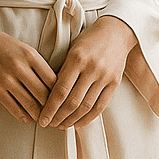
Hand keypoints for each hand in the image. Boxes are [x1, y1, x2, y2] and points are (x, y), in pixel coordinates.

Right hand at [0, 13, 56, 123]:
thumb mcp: (23, 48)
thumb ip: (37, 64)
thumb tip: (53, 86)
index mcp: (30, 55)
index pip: (53, 80)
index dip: (61, 94)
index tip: (63, 101)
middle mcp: (19, 67)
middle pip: (44, 95)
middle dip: (52, 108)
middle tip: (57, 115)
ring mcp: (6, 79)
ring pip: (30, 104)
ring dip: (39, 115)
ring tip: (44, 119)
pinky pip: (14, 108)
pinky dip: (24, 116)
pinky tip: (28, 118)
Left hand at [38, 15, 137, 129]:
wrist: (116, 32)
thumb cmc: (89, 40)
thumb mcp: (71, 50)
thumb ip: (62, 71)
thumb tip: (47, 96)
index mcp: (76, 58)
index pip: (60, 90)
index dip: (49, 108)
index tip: (42, 119)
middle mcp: (91, 68)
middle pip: (72, 102)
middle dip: (58, 117)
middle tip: (49, 125)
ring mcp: (105, 76)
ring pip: (86, 106)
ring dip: (72, 120)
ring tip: (61, 126)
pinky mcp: (115, 83)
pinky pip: (100, 106)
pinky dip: (88, 118)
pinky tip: (78, 124)